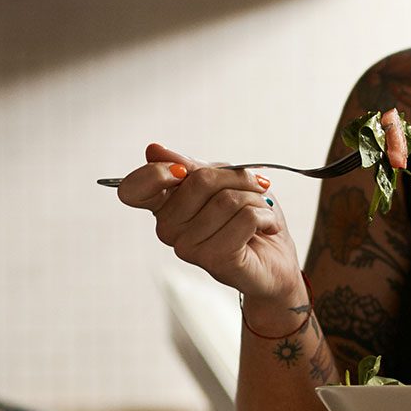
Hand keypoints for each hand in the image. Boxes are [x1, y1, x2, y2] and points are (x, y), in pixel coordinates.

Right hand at [115, 142, 301, 300]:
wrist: (276, 260)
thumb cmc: (249, 219)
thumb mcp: (223, 182)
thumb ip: (192, 167)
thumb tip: (154, 150)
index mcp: (164, 207)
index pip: (134, 189)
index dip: (156, 172)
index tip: (185, 170)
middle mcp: (168, 229)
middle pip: (200, 180)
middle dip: (238, 179)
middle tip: (254, 189)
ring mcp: (188, 248)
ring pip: (228, 200)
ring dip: (257, 200)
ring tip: (261, 213)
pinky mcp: (214, 259)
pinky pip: (246, 217)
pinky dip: (266, 216)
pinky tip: (266, 228)